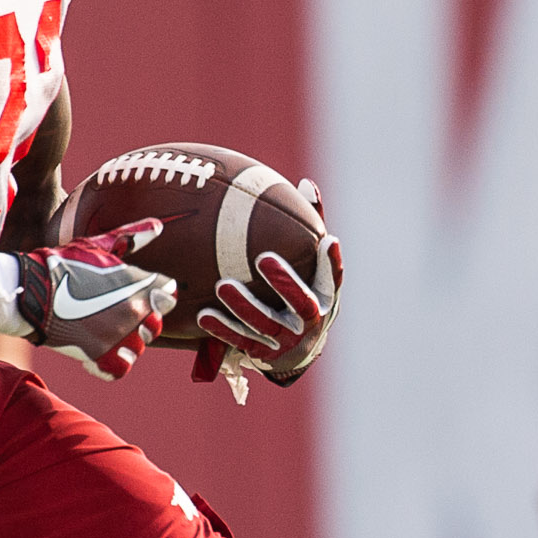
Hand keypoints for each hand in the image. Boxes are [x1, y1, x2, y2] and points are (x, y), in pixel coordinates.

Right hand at [14, 219, 175, 380]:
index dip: (156, 294)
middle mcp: (135, 312)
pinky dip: (110, 364)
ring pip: (138, 347)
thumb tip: (158, 225)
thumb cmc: (62, 263)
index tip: (137, 292)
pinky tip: (97, 351)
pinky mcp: (99, 355)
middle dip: (139, 320)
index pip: (169, 294)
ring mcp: (118, 336)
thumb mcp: (98, 245)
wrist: (30, 289)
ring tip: (102, 331)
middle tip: (113, 313)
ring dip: (124, 342)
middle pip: (155, 324)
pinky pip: (119, 369)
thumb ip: (132, 236)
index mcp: (139, 284)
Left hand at [191, 239, 339, 397]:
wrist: (295, 350)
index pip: (333, 279)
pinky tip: (204, 315)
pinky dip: (223, 329)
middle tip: (263, 258)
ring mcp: (287, 341)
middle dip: (284, 281)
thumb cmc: (302, 292)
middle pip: (302, 304)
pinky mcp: (264, 354)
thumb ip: (310, 227)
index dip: (332, 261)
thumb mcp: (311, 267)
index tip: (328, 240)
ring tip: (223, 286)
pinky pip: (241, 340)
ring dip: (244, 306)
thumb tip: (307, 183)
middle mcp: (311, 323)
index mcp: (325, 298)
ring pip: (266, 324)